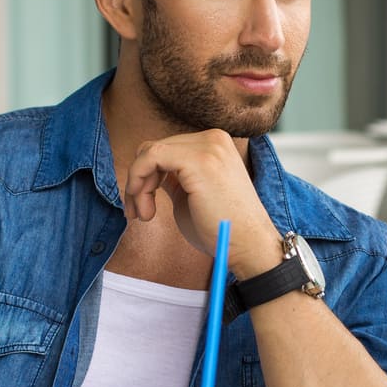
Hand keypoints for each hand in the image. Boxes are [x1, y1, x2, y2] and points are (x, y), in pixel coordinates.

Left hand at [123, 129, 279, 274]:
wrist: (249, 247)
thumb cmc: (222, 229)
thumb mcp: (192, 195)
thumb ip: (175, 179)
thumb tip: (151, 174)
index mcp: (215, 145)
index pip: (167, 149)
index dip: (147, 176)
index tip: (142, 206)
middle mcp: (213, 139)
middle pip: (155, 148)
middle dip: (139, 181)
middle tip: (139, 213)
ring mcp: (207, 146)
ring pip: (149, 152)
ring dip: (137, 184)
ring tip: (145, 214)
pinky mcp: (198, 159)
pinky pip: (150, 158)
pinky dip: (138, 181)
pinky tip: (146, 209)